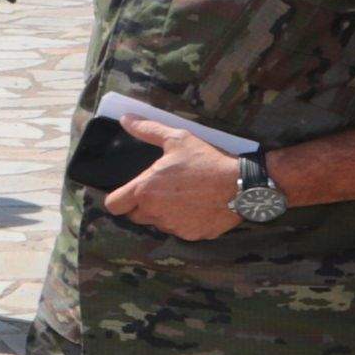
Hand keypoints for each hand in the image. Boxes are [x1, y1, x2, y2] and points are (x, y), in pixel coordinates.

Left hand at [102, 118, 243, 239]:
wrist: (241, 185)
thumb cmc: (207, 161)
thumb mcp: (177, 139)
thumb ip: (148, 131)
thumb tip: (126, 119)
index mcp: (144, 190)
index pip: (113, 205)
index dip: (118, 199)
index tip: (128, 192)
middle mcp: (154, 212)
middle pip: (134, 216)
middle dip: (141, 206)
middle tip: (159, 191)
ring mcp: (172, 226)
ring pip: (157, 223)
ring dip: (162, 214)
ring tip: (182, 197)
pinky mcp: (191, 235)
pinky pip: (179, 230)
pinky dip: (184, 221)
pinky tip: (197, 207)